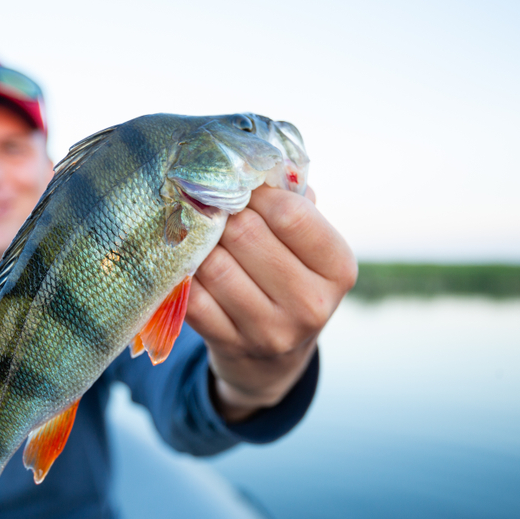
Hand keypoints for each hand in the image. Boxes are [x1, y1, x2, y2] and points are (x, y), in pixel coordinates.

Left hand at [186, 185, 356, 422]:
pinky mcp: (230, 345)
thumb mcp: (309, 247)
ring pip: (214, 264)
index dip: (256, 192)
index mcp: (338, 268)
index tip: (240, 186)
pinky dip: (182, 274)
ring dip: (196, 242)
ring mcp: (269, 331)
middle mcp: (310, 304)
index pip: (291, 213)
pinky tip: (183, 262)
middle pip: (246, 234)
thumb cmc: (289, 279)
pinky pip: (192, 297)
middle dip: (221, 213)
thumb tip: (256, 160)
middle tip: (208, 203)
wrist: (273, 358)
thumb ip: (294, 202)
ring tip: (194, 230)